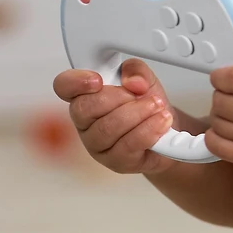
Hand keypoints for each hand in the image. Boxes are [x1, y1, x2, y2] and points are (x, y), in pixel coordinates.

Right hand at [52, 59, 176, 174]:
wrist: (167, 133)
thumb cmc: (146, 106)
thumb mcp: (145, 80)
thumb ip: (137, 71)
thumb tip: (133, 80)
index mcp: (85, 96)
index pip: (64, 86)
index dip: (75, 82)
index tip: (98, 80)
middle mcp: (86, 122)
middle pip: (85, 108)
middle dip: (119, 97)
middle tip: (142, 94)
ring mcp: (98, 145)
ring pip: (107, 128)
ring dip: (138, 113)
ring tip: (157, 107)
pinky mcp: (116, 162)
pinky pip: (127, 146)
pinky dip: (149, 130)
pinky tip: (161, 122)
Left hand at [206, 52, 232, 174]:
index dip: (220, 75)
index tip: (221, 75)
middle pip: (222, 102)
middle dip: (219, 94)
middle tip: (227, 92)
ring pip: (221, 126)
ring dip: (218, 116)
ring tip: (228, 111)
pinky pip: (225, 151)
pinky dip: (215, 140)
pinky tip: (221, 132)